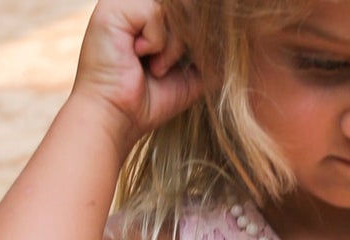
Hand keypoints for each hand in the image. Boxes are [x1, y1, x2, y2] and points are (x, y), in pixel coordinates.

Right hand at [71, 0, 201, 140]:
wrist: (117, 118)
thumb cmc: (147, 101)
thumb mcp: (189, 76)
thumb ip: (208, 55)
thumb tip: (234, 42)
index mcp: (149, 15)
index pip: (189, 12)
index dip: (197, 36)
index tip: (189, 64)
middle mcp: (137, 4)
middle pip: (185, 8)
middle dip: (188, 43)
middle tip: (166, 69)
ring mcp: (124, 2)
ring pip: (174, 9)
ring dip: (173, 46)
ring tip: (155, 67)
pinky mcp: (115, 7)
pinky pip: (157, 14)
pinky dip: (157, 42)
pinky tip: (138, 56)